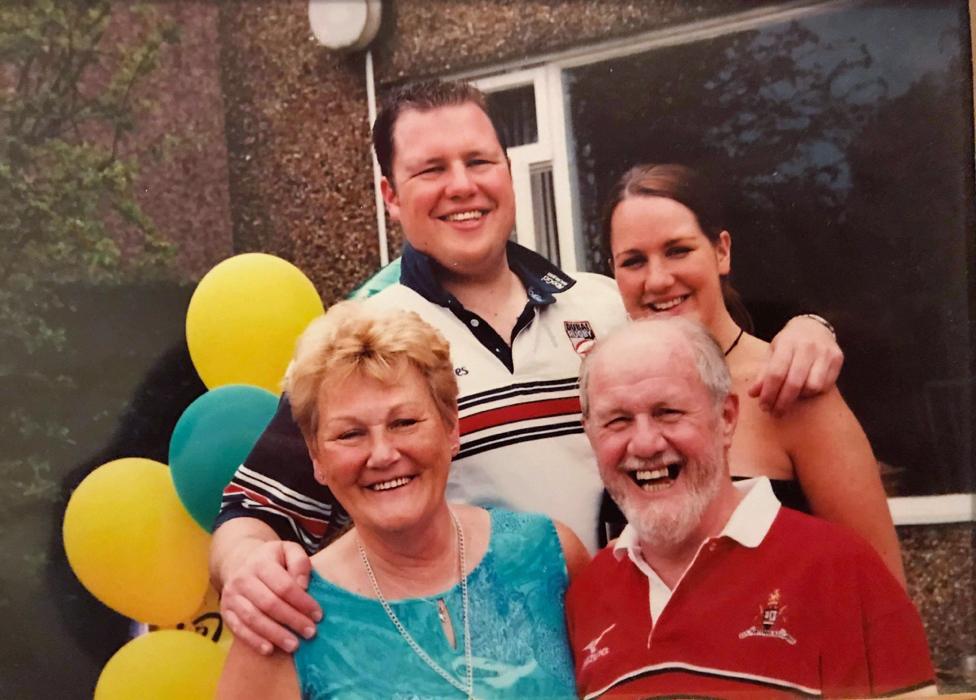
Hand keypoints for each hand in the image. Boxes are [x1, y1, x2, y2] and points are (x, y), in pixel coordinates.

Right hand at [219, 540, 321, 655]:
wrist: (238, 561)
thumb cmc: (272, 559)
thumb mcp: (288, 550)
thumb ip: (300, 563)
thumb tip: (303, 585)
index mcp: (261, 563)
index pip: (284, 585)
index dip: (302, 602)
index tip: (318, 615)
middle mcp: (243, 579)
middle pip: (269, 604)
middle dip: (292, 620)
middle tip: (310, 633)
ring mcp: (232, 596)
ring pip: (253, 618)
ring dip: (275, 634)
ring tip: (294, 645)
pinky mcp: (226, 611)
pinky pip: (238, 628)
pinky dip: (253, 640)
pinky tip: (269, 649)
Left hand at [748, 315, 842, 413]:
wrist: (814, 326)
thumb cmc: (789, 342)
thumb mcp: (772, 352)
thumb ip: (763, 373)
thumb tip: (753, 394)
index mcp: (786, 342)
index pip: (776, 373)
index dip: (769, 393)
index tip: (764, 406)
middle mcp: (807, 346)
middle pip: (794, 382)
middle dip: (783, 402)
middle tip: (775, 412)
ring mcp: (825, 352)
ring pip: (813, 386)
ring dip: (800, 397)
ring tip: (791, 398)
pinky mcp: (838, 358)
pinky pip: (826, 385)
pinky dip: (814, 393)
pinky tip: (805, 391)